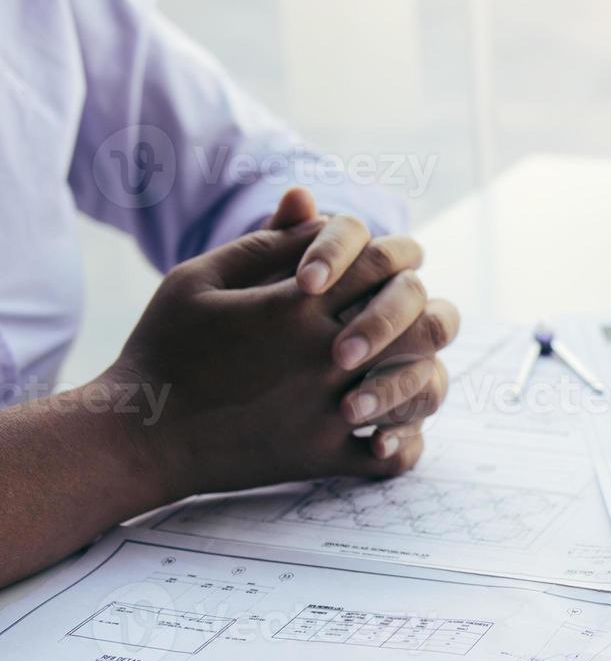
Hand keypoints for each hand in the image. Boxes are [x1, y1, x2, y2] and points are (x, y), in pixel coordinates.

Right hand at [105, 220, 453, 498]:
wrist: (137, 433)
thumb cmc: (164, 346)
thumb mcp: (199, 279)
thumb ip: (264, 240)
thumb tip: (312, 202)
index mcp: (298, 303)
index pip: (383, 263)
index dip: (397, 256)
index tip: (392, 264)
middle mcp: (325, 354)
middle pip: (419, 320)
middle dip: (423, 311)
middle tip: (414, 314)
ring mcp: (328, 409)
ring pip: (420, 386)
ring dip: (422, 372)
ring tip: (408, 367)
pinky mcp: (322, 457)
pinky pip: (391, 458)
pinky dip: (402, 446)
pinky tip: (390, 431)